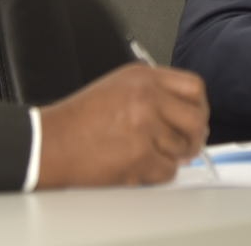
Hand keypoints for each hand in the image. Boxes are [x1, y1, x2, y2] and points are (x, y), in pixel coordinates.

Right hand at [37, 64, 209, 186]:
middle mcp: (146, 97)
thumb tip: (185, 112)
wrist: (51, 142)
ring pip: (182, 148)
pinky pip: (167, 171)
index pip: (194, 87)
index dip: (200, 107)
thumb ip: (153, 92)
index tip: (196, 119)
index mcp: (143, 77)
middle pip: (196, 118)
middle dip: (195, 137)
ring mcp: (144, 126)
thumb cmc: (78, 119)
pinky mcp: (139, 155)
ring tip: (148, 155)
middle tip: (187, 146)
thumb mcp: (118, 86)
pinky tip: (139, 167)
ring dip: (170, 157)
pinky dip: (157, 174)